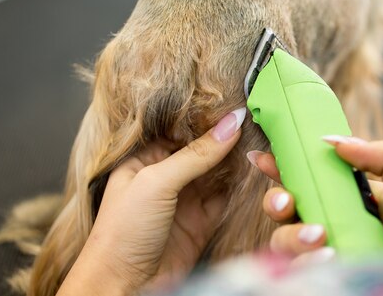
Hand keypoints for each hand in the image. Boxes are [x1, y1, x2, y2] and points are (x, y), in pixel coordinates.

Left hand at [57, 108, 246, 295]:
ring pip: (217, 172)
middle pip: (202, 150)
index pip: (181, 130)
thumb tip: (230, 124)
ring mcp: (185, 199)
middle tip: (254, 118)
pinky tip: (255, 169)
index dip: (207, 118)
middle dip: (225, 137)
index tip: (236, 105)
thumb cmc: (122, 232)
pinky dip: (241, 185)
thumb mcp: (156, 182)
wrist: (124, 287)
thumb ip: (196, 154)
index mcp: (145, 159)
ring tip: (261, 138)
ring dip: (236, 159)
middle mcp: (166, 176)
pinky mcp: (202, 221)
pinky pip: (225, 197)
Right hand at [250, 136, 382, 261]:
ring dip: (292, 235)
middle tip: (287, 202)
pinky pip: (299, 269)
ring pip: (285, 241)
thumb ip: (381, 155)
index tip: (263, 157)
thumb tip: (333, 139)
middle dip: (276, 201)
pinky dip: (304, 260)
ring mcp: (333, 252)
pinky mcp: (331, 277)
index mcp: (354, 196)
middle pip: (288, 210)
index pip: (311, 178)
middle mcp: (337, 223)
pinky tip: (328, 255)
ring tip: (321, 235)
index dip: (283, 167)